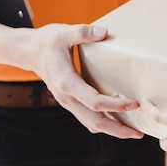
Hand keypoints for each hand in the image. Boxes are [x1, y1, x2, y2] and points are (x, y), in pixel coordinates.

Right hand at [20, 23, 143, 138]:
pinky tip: (119, 120)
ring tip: (133, 132)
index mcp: (67, 82)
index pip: (94, 101)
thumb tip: (104, 32)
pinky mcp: (70, 101)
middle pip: (94, 122)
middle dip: (117, 129)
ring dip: (112, 130)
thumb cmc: (46, 41)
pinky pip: (88, 118)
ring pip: (91, 123)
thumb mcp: (64, 32)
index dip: (115, 105)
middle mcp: (66, 97)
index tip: (134, 104)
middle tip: (138, 134)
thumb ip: (84, 32)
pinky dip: (104, 122)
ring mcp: (68, 102)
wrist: (28, 51)